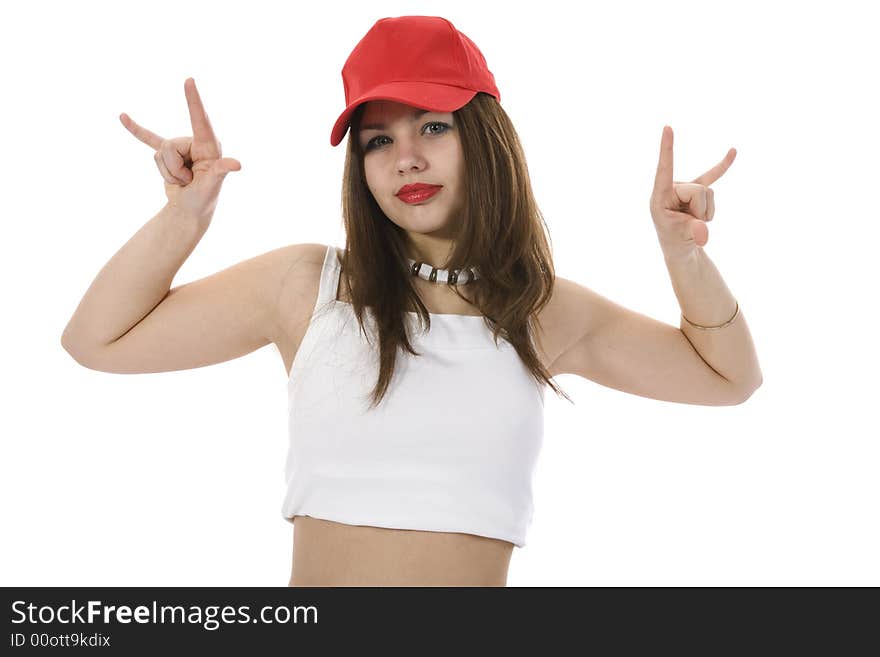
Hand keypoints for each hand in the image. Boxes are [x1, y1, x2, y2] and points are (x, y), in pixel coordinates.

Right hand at [119, 77, 241, 219]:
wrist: (190, 210)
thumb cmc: (205, 197)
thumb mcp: (212, 184)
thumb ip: (221, 170)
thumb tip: (237, 165)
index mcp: (209, 145)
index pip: (200, 119)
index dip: (194, 101)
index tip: (189, 80)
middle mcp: (195, 142)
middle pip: (168, 146)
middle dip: (172, 169)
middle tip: (188, 181)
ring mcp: (180, 148)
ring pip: (159, 152)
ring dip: (166, 172)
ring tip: (182, 181)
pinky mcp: (167, 155)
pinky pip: (148, 139)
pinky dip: (136, 130)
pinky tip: (123, 118)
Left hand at [649, 125, 735, 259]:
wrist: (681, 248)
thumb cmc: (676, 242)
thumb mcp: (683, 239)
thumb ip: (694, 233)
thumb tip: (703, 234)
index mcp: (660, 196)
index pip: (664, 169)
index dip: (667, 149)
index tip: (667, 128)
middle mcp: (672, 188)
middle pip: (699, 190)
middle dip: (701, 210)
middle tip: (691, 222)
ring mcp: (685, 187)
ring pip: (709, 191)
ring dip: (707, 211)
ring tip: (694, 219)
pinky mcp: (697, 190)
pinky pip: (713, 176)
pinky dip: (723, 165)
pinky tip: (733, 152)